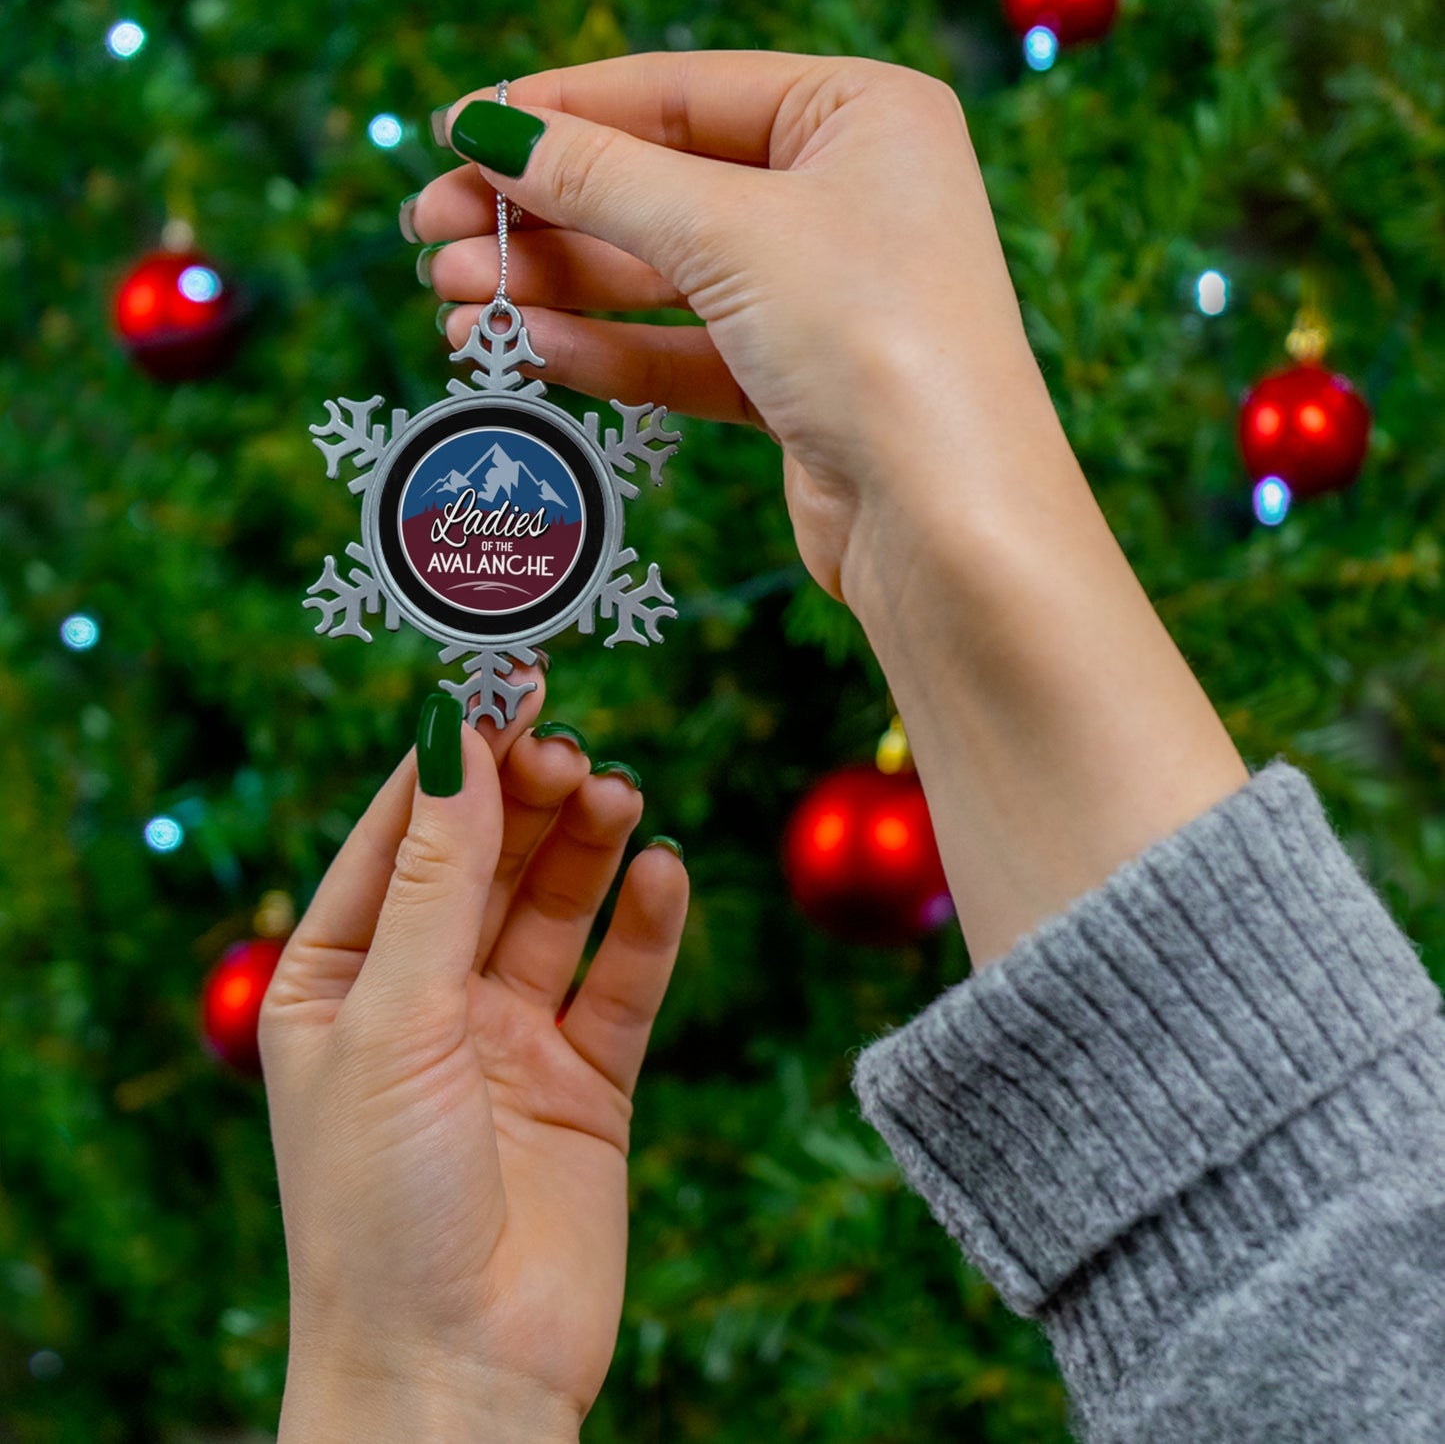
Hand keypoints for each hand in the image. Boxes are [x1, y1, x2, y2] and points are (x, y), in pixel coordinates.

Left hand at [259, 677, 687, 1439]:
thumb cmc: (380, 1204)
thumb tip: (455, 736)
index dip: (453, 755)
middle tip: (572, 750)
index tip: (505, 680)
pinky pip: (622, 982)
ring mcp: (508, 1037)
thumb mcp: (394, 1017)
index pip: (400, 834)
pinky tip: (664, 875)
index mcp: (340, 977)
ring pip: (557, 908)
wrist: (458, 1374)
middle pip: (486, 860)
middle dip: (527, 798)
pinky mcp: (586, 1081)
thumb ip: (437, 877)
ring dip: (588, 848)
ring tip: (618, 796)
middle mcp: (424, 997)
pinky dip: (646, 927)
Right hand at [411, 52, 1059, 602]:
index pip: (679, 92)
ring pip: (663, 279)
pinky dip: (608, 351)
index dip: (560, 112)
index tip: (456, 132)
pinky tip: (528, 350)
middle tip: (432, 235)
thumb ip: (601, 179)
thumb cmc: (875, 342)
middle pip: (660, 188)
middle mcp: (846, 198)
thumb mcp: (728, 232)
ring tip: (454, 302)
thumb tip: (490, 129)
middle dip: (543, 214)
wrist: (947, 525)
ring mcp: (822, 297)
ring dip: (557, 288)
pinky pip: (684, 353)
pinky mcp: (798, 387)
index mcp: (860, 115)